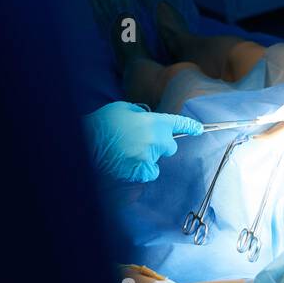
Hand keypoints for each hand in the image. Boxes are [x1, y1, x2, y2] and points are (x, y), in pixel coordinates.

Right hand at [85, 103, 202, 182]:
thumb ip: (139, 113)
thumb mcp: (122, 109)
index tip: (199, 130)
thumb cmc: (101, 124)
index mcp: (154, 121)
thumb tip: (144, 117)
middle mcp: (156, 140)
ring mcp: (149, 157)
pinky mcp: (140, 172)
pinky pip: (148, 173)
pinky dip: (140, 171)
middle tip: (139, 142)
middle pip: (170, 146)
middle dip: (160, 145)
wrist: (84, 142)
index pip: (178, 123)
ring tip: (125, 153)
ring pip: (156, 161)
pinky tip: (125, 164)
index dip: (190, 126)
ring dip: (147, 159)